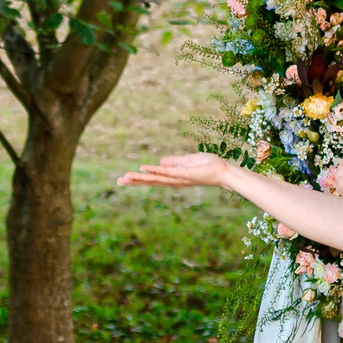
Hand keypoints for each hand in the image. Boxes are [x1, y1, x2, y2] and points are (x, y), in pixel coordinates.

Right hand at [118, 152, 234, 188]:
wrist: (223, 171)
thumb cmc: (209, 166)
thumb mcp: (188, 160)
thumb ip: (174, 161)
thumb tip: (160, 161)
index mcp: (173, 177)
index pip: (154, 178)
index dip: (140, 178)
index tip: (125, 179)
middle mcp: (174, 181)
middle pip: (151, 181)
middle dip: (135, 181)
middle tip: (118, 181)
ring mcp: (178, 178)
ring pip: (156, 178)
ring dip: (140, 178)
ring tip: (125, 178)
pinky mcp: (184, 174)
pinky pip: (167, 172)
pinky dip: (155, 170)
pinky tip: (144, 168)